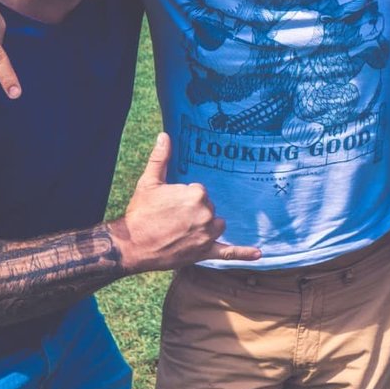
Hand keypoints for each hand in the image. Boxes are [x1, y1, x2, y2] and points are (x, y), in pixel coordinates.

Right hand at [114, 134, 260, 272]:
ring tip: (184, 230)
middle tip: (171, 218)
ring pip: (217, 225)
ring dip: (206, 226)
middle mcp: (206, 214)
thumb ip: (160, 158)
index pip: (201, 192)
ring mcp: (207, 235)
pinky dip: (244, 253)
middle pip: (210, 208)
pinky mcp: (204, 253)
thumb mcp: (149, 182)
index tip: (170, 204)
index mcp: (196, 194)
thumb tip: (164, 135)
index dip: (185, 198)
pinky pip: (228, 252)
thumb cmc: (140, 212)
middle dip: (194, 212)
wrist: (131, 244)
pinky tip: (258, 253)